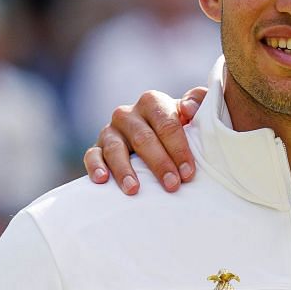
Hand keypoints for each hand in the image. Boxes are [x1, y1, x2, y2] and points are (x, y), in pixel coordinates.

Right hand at [84, 87, 206, 193]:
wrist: (157, 138)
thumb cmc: (181, 127)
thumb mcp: (193, 111)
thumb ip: (198, 100)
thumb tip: (188, 109)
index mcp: (152, 102)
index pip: (166, 123)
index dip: (179, 148)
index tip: (188, 172)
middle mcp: (128, 114)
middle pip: (143, 138)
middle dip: (159, 163)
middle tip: (172, 185)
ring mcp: (110, 131)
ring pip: (115, 149)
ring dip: (125, 170)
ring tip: (134, 189)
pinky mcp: (97, 147)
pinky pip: (92, 155)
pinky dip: (95, 167)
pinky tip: (102, 180)